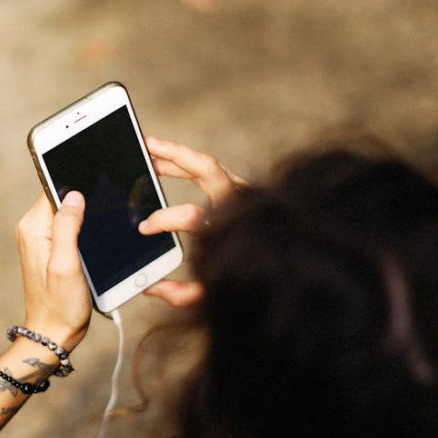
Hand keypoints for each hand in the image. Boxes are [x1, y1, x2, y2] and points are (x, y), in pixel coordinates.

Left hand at [16, 191, 91, 351]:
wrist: (55, 333)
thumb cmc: (60, 305)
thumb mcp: (66, 264)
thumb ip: (68, 226)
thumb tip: (74, 195)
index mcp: (32, 228)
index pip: (54, 188)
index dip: (76, 187)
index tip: (95, 196)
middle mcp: (32, 230)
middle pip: (61, 198)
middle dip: (83, 204)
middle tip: (98, 223)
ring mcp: (41, 239)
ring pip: (67, 213)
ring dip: (84, 220)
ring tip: (93, 239)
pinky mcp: (51, 248)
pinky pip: (68, 228)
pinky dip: (83, 232)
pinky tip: (91, 245)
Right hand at [139, 137, 249, 306]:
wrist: (292, 264)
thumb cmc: (256, 278)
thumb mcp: (219, 292)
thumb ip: (186, 293)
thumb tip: (153, 288)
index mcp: (232, 229)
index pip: (194, 215)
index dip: (165, 219)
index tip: (145, 227)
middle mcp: (241, 205)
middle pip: (209, 169)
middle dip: (175, 154)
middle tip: (147, 145)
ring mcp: (243, 193)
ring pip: (209, 165)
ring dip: (177, 156)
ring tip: (150, 147)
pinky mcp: (241, 190)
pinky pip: (212, 171)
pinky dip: (188, 165)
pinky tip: (167, 162)